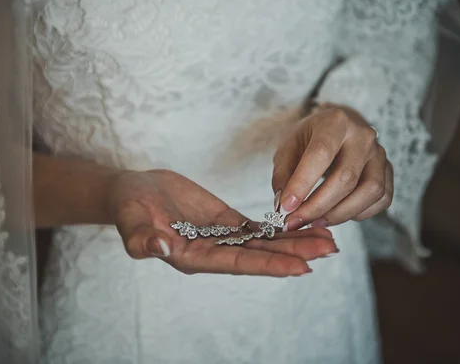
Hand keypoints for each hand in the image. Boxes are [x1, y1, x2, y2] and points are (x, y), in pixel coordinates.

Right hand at [106, 170, 337, 276]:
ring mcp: (221, 236)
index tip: (302, 267)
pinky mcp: (225, 221)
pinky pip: (257, 227)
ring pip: (264, 242)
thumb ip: (142, 238)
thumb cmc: (128, 207)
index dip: (270, 265)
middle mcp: (213, 251)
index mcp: (193, 257)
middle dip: (295, 253)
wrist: (132, 191)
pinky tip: (303, 224)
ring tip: (326, 238)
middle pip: (261, 255)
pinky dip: (280, 227)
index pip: (239, 263)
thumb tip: (158, 249)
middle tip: (330, 249)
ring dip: (294, 241)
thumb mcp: (131, 220)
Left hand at [272, 103, 393, 230]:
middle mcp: (363, 135)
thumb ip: (283, 175)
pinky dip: (360, 213)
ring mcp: (380, 154)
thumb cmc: (309, 139)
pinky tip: (338, 214)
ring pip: (370, 191)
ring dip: (340, 213)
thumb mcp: (288, 148)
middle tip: (296, 221)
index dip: (303, 183)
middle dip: (318, 206)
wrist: (334, 129)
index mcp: (335, 122)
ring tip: (316, 221)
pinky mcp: (389, 171)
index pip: (321, 153)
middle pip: (346, 177)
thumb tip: (283, 206)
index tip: (286, 207)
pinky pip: (382, 199)